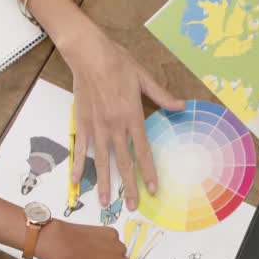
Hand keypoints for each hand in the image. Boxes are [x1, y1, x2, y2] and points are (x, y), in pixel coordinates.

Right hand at [60, 23, 184, 210]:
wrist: (88, 52)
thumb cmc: (117, 62)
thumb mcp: (144, 77)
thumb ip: (162, 96)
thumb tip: (182, 106)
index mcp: (132, 116)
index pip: (143, 151)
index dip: (148, 171)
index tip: (153, 189)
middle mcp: (114, 126)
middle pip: (123, 162)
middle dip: (129, 186)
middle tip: (133, 206)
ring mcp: (96, 126)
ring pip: (101, 160)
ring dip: (104, 182)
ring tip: (106, 202)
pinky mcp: (81, 122)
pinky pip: (80, 147)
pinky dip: (77, 164)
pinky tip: (76, 181)